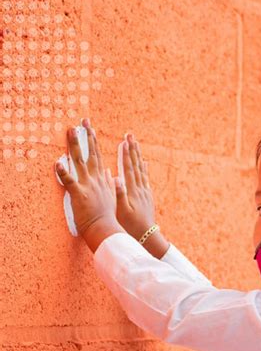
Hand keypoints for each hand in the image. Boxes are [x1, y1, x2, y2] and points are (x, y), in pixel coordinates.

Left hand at [55, 118, 123, 248]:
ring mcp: (88, 185)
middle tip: (83, 121)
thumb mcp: (113, 198)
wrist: (106, 229)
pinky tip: (56, 162)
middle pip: (91, 153)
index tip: (91, 130)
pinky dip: (63, 172)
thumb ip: (110, 184)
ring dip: (75, 145)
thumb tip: (110, 173)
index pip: (98, 157)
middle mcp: (96, 179)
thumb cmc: (109, 217)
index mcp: (103, 180)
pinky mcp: (78, 194)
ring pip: (80, 161)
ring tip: (71, 130)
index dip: (94, 142)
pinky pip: (69, 181)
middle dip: (87, 136)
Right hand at [115, 133, 156, 240]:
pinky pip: (145, 178)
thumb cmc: (131, 225)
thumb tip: (116, 178)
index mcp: (132, 190)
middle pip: (136, 164)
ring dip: (137, 155)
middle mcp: (140, 188)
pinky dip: (143, 168)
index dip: (126, 154)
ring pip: (141, 169)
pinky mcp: (147, 195)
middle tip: (130, 136)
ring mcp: (144, 191)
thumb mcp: (122, 211)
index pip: (128, 168)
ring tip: (135, 144)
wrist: (147, 235)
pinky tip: (144, 162)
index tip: (124, 141)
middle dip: (132, 149)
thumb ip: (119, 194)